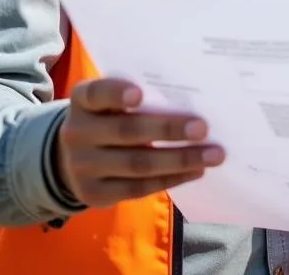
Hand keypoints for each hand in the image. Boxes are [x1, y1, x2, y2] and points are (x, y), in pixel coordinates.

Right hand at [53, 78, 224, 207]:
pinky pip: (138, 188)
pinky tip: (196, 171)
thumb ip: (142, 95)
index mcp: (83, 99)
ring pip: (137, 164)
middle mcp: (77, 132)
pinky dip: (171, 179)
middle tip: (203, 128)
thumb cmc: (111, 115)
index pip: (96, 92)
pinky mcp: (94, 194)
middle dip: (168, 129)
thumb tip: (193, 98)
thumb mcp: (113, 99)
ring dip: (180, 160)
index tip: (141, 94)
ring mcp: (82, 167)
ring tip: (214, 155)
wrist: (74, 155)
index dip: (117, 93)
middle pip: (126, 131)